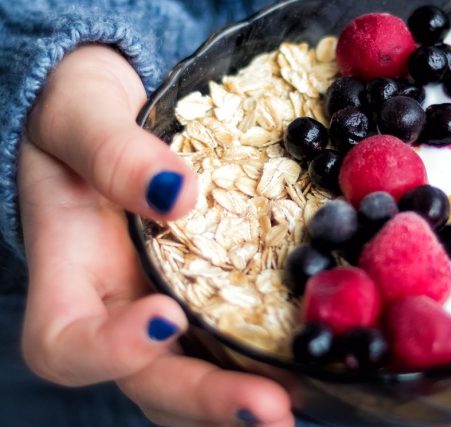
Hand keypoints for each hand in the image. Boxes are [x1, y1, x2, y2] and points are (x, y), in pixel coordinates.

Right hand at [19, 45, 293, 425]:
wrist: (115, 116)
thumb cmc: (79, 115)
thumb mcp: (81, 115)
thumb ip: (112, 153)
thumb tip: (176, 196)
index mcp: (72, 274)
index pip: (68, 343)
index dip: (112, 350)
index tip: (166, 316)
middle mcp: (122, 307)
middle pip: (151, 382)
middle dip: (207, 399)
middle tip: (270, 408)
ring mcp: (171, 305)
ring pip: (200, 375)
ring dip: (245, 397)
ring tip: (302, 399)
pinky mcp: (215, 292)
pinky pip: (239, 335)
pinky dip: (272, 353)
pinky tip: (319, 351)